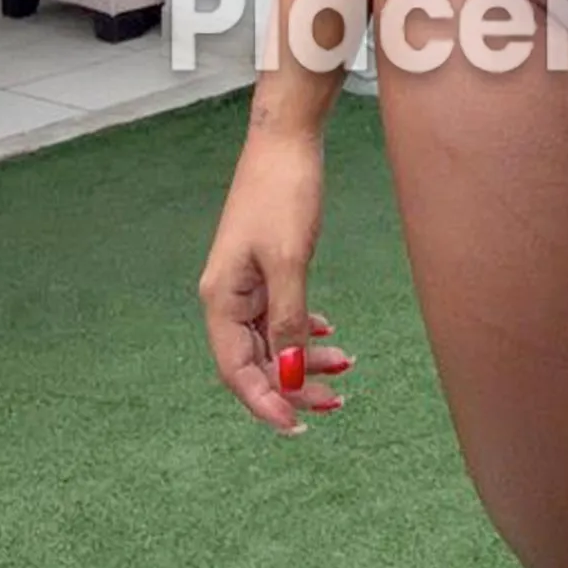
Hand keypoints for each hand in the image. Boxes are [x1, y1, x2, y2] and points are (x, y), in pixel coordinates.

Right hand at [197, 124, 350, 433]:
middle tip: (336, 402)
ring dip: (305, 359)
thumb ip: (290, 320)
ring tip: (346, 368)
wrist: (286, 141)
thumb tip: (293, 376)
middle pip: (255, 361)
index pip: (237, 370)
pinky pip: (281, 316)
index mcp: (221, 299)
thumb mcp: (291, 261)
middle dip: (293, 386)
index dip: (265, 402)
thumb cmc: (283, 194)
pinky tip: (328, 334)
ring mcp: (247, 284)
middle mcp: (228, 298)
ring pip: (273, 340)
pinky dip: (305, 330)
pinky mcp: (266, 269)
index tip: (297, 426)